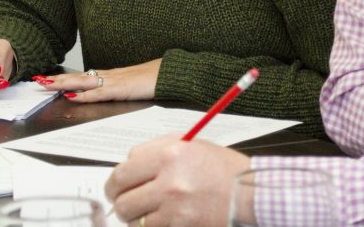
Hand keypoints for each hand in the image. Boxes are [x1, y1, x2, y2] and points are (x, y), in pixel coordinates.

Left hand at [38, 59, 161, 101]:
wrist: (173, 73)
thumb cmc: (158, 79)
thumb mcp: (136, 86)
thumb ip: (123, 90)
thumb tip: (112, 94)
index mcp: (114, 76)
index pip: (85, 76)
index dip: (67, 78)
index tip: (51, 78)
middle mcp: (111, 76)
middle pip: (79, 77)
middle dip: (58, 79)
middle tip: (39, 80)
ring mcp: (116, 81)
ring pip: (84, 82)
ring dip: (64, 84)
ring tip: (47, 84)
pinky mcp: (122, 89)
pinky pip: (99, 92)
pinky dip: (85, 94)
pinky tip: (73, 96)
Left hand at [105, 135, 249, 226]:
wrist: (248, 193)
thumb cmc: (221, 168)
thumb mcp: (190, 144)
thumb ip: (156, 149)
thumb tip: (128, 163)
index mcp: (169, 154)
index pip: (122, 172)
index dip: (115, 183)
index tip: (117, 188)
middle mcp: (169, 180)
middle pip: (122, 198)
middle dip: (121, 202)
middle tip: (127, 203)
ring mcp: (174, 208)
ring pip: (133, 219)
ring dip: (136, 217)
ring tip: (150, 211)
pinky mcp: (179, 226)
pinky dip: (153, 226)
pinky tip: (164, 219)